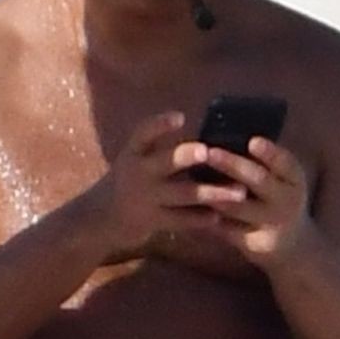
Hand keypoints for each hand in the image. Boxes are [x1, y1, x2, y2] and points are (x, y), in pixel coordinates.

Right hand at [94, 111, 224, 260]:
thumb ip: (159, 149)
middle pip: (165, 162)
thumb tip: (204, 135)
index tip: (180, 117)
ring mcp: (145, 198)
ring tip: (239, 192)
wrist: (100, 219)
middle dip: (186, 156)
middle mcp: (137, 173)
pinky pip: (181, 220)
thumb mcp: (135, 161)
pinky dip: (201, 218)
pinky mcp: (152, 221)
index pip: (143, 134)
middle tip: (208, 151)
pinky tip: (221, 217)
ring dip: (212, 193)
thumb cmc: (127, 182)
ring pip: (183, 193)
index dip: (160, 125)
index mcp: (133, 153)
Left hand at [192, 134, 309, 266]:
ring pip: (237, 206)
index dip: (269, 153)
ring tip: (190, 176)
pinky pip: (226, 227)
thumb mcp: (282, 180)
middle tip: (209, 152)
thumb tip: (227, 131)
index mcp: (294, 179)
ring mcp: (271, 223)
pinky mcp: (253, 242)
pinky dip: (207, 216)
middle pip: (258, 181)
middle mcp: (287, 201)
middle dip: (232, 165)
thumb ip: (262, 162)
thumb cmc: (278, 198)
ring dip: (213, 191)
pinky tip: (188, 205)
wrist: (292, 245)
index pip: (285, 162)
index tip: (252, 141)